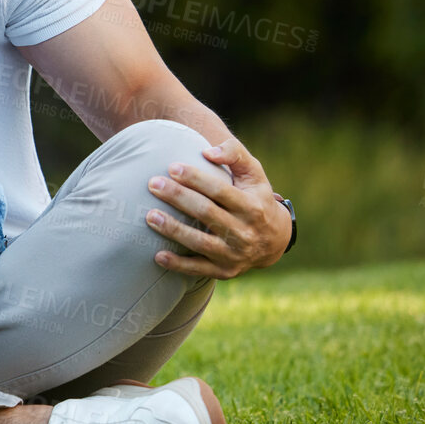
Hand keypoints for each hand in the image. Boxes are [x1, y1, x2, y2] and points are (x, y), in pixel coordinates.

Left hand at [145, 136, 289, 278]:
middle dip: (178, 197)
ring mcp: (235, 254)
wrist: (275, 240)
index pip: (219, 191)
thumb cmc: (256, 198)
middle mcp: (245, 232)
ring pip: (200, 242)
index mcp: (252, 207)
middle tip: (153, 184)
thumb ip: (235, 154)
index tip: (172, 167)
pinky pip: (199, 270)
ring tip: (149, 216)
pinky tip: (158, 256)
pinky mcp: (225, 271)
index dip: (195, 178)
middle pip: (206, 213)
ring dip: (173, 230)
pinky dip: (178, 265)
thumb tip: (208, 152)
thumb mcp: (254, 174)